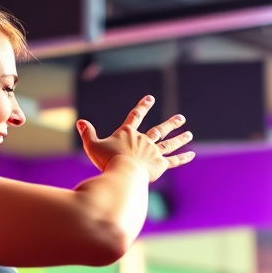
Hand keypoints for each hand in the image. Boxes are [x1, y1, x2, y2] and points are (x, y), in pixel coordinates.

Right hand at [77, 96, 194, 180]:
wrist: (123, 173)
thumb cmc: (106, 161)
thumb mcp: (93, 146)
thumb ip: (87, 133)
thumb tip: (80, 122)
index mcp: (128, 133)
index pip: (136, 116)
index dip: (143, 106)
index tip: (150, 99)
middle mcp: (143, 140)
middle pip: (159, 129)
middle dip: (170, 123)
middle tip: (181, 118)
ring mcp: (153, 152)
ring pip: (169, 143)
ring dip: (180, 138)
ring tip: (189, 133)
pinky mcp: (160, 165)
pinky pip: (173, 161)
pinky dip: (183, 158)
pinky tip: (191, 154)